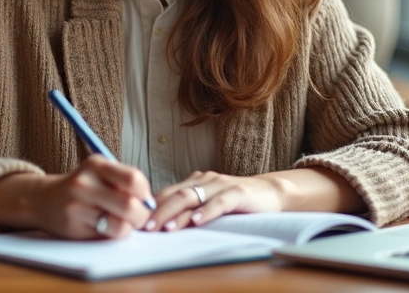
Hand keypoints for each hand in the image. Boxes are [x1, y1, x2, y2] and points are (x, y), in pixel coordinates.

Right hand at [30, 154, 154, 239]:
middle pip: (130, 205)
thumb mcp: (100, 173)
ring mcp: (77, 206)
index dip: (145, 193)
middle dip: (141, 216)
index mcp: (96, 165)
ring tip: (123, 224)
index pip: (134, 179)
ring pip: (120, 225)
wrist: (45, 200)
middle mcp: (85, 183)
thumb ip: (125, 183)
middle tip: (138, 217)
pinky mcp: (74, 227)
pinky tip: (107, 228)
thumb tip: (151, 204)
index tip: (144, 199)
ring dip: (128, 228)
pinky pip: (106, 236)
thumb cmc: (84, 188)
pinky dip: (114, 234)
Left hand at [146, 170, 283, 231]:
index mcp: (194, 182)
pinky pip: (220, 202)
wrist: (272, 193)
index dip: (150, 207)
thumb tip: (160, 224)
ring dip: (176, 213)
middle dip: (157, 212)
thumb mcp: (209, 203)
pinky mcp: (239, 192)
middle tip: (144, 228)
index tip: (136, 222)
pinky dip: (207, 211)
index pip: (166, 193)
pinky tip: (197, 221)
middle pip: (175, 195)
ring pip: (193, 197)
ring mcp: (221, 184)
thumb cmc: (237, 201)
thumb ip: (189, 209)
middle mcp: (205, 180)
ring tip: (164, 228)